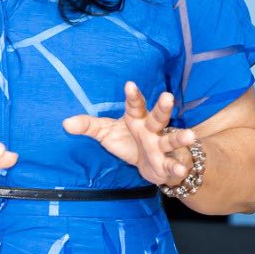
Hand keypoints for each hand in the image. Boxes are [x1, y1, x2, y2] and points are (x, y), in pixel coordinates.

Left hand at [63, 82, 196, 185]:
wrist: (151, 164)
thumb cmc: (128, 141)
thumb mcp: (106, 133)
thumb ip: (88, 126)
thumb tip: (65, 123)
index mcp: (137, 119)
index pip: (135, 105)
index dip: (133, 95)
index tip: (129, 84)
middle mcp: (152, 129)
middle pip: (158, 117)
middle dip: (163, 108)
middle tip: (167, 96)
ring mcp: (162, 146)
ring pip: (171, 139)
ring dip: (180, 137)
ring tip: (189, 135)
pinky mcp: (167, 163)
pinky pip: (173, 164)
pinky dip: (178, 167)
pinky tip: (181, 169)